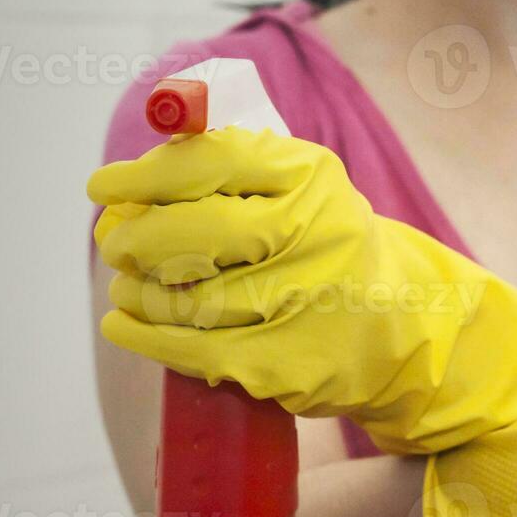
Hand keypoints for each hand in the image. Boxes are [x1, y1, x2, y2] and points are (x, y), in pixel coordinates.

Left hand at [87, 126, 516, 452]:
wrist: (414, 332)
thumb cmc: (334, 250)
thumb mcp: (306, 189)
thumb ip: (234, 162)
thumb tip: (140, 154)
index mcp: (312, 178)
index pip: (210, 162)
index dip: (144, 175)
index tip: (103, 186)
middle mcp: (313, 235)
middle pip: (192, 234)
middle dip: (136, 237)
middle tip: (114, 241)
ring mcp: (301, 303)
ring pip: (185, 295)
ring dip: (136, 289)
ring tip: (125, 284)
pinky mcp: (284, 362)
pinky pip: (191, 347)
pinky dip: (145, 333)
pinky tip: (125, 322)